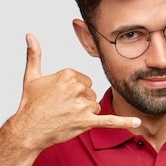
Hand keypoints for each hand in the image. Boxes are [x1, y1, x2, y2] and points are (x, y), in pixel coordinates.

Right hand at [8, 34, 140, 150]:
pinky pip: (109, 121)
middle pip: (90, 94)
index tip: (61, 97)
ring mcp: (82, 105)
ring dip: (85, 114)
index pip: (84, 81)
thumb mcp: (31, 77)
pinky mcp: (86, 122)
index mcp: (68, 74)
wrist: (28, 130)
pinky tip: (137, 122)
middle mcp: (77, 88)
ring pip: (95, 107)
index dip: (74, 91)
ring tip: (67, 117)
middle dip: (80, 103)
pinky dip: (124, 122)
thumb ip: (34, 54)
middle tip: (62, 109)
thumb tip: (30, 35)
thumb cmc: (30, 105)